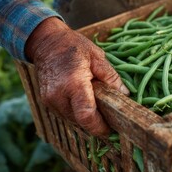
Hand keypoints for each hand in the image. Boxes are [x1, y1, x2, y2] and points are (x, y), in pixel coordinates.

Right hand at [25, 17, 128, 136]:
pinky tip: (86, 102)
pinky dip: (77, 112)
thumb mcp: (97, 57)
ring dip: (86, 118)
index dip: (100, 127)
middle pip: (80, 121)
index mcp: (73, 83)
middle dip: (96, 123)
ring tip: (99, 107)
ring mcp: (50, 100)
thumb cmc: (73, 46)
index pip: (86, 115)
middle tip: (111, 118)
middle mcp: (58, 96)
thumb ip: (111, 77)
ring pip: (73, 120)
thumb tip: (125, 95)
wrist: (46, 42)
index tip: (112, 129)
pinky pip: (66, 114)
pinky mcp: (46, 102)